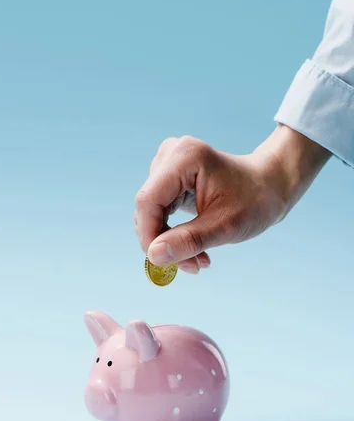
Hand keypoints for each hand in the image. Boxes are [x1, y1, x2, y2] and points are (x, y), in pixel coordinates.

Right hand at [135, 125, 330, 273]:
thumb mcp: (225, 226)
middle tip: (191, 266)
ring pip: (152, 212)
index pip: (148, 200)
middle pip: (148, 207)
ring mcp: (169, 164)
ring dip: (169, 240)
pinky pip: (159, 210)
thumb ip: (188, 240)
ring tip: (198, 258)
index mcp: (184, 157)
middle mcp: (171, 154)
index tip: (161, 263)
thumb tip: (153, 256)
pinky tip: (194, 247)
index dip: (148, 234)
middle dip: (163, 241)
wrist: (271, 185)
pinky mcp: (170, 176)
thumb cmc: (255, 200)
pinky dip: (173, 233)